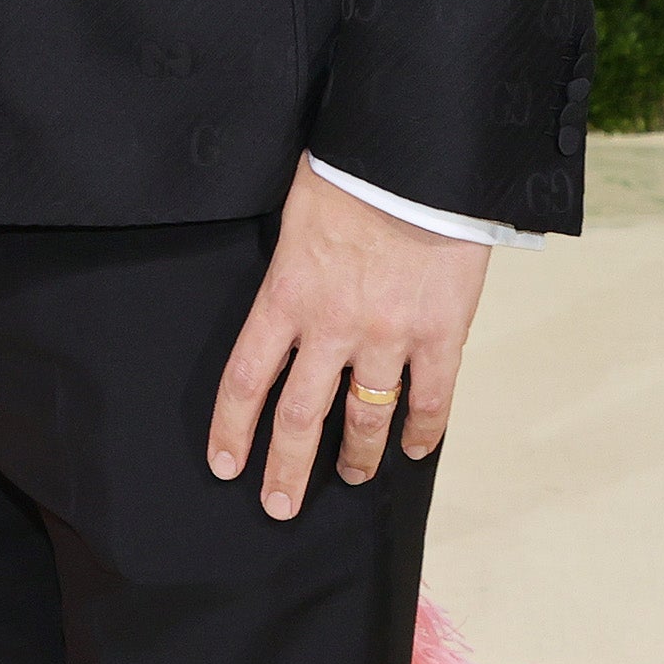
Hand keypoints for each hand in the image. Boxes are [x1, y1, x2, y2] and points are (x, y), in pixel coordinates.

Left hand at [210, 158, 489, 516]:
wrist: (416, 157)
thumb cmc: (351, 170)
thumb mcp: (295, 211)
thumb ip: (289, 264)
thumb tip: (285, 286)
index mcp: (286, 294)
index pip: (247, 378)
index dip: (232, 428)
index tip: (225, 464)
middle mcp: (331, 326)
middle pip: (300, 416)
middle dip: (286, 468)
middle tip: (277, 505)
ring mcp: (387, 334)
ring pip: (365, 417)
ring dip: (356, 456)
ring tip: (351, 478)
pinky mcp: (438, 333)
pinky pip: (431, 398)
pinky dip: (424, 431)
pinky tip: (416, 450)